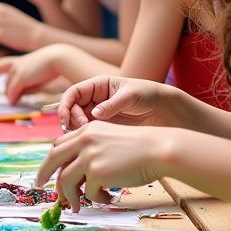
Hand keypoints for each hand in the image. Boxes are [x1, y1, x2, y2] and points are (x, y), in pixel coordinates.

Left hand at [0, 47, 62, 103]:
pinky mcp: (20, 77)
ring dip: (12, 96)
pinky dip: (14, 98)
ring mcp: (16, 70)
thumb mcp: (34, 76)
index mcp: (17, 62)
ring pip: (8, 89)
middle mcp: (14, 65)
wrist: (58, 58)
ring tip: (20, 98)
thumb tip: (14, 96)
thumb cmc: (50, 67)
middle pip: (6, 84)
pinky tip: (17, 101)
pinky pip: (13, 92)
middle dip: (9, 92)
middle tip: (14, 99)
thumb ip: (24, 85)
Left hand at [34, 120, 169, 207]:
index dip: (51, 160)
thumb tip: (75, 170)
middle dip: (45, 176)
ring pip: (66, 180)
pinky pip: (88, 192)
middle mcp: (83, 140)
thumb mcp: (109, 138)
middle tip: (44, 189)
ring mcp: (88, 156)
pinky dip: (96, 199)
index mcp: (86, 130)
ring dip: (70, 196)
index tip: (47, 171)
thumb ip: (91, 148)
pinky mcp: (96, 172)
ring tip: (77, 206)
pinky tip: (108, 198)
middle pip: (53, 160)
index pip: (59, 145)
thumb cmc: (139, 147)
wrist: (157, 149)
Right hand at [53, 74, 180, 131]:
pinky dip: (86, 139)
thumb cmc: (149, 95)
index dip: (65, 105)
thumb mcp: (131, 96)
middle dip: (72, 120)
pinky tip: (92, 144)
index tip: (66, 119)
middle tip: (83, 130)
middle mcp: (94, 100)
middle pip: (71, 110)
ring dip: (77, 131)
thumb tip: (94, 114)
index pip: (73, 93)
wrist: (165, 111)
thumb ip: (112, 105)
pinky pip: (88, 133)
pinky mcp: (104, 129)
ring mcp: (97, 115)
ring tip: (87, 138)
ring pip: (77, 123)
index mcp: (98, 86)